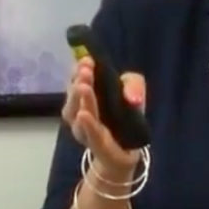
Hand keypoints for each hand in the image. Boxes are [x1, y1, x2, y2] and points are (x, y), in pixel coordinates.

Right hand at [61, 56, 145, 176]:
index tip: (87, 60)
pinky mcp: (97, 145)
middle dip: (79, 83)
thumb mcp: (134, 92)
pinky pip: (90, 135)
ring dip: (81, 100)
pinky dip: (87, 125)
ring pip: (77, 116)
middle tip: (85, 71)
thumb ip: (133, 86)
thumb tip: (132, 97)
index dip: (79, 71)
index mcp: (84, 97)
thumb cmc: (125, 115)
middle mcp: (79, 113)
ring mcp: (85, 131)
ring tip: (84, 87)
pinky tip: (84, 114)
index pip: (76, 82)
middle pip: (74, 98)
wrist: (130, 147)